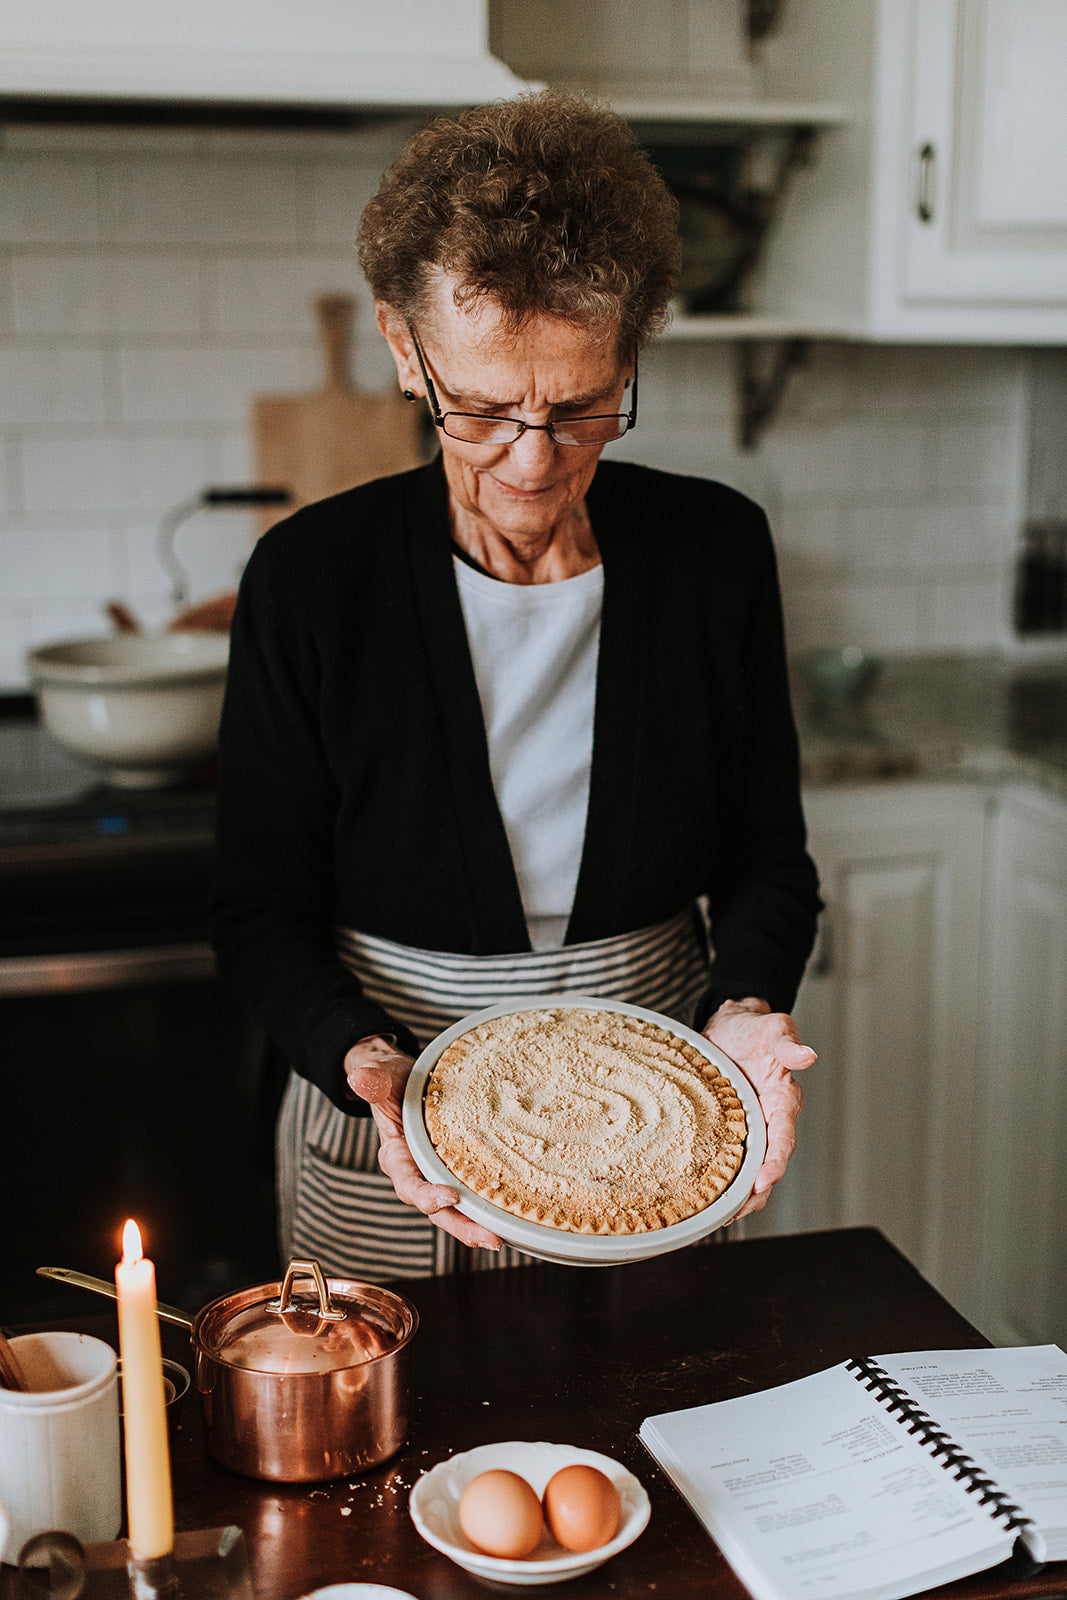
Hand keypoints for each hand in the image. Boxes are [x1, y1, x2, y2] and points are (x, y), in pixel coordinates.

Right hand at [343, 1035, 501, 1251]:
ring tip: (506, 1236)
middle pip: (439, 1211)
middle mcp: (419, 1173)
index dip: (427, 1195)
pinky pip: (476, 1191)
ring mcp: (441, 1174)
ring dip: (481, 1224)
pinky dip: (493, 1203)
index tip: (450, 1195)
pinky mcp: (461, 1169)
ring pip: (460, 1209)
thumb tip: (358, 1077)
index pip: (409, 1184)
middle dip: (463, 1227)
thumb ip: (374, 1081)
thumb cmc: (393, 1080)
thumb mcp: (383, 1076)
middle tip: (492, 1239)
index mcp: (397, 1157)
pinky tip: (518, 1211)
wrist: (407, 1079)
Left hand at [701, 999, 815, 1220]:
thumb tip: (807, 1055)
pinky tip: (701, 1195)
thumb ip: (787, 1042)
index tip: (763, 1182)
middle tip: (736, 1213)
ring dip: (738, 1194)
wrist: (728, 1025)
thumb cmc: (753, 1028)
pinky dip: (718, 1177)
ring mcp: (747, 1127)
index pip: (783, 1138)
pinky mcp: (727, 1128)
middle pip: (767, 1164)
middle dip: (755, 1192)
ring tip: (718, 1216)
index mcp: (783, 1100)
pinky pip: (725, 1156)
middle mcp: (768, 1119)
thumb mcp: (772, 1027)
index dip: (775, 1162)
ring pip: (747, 1168)